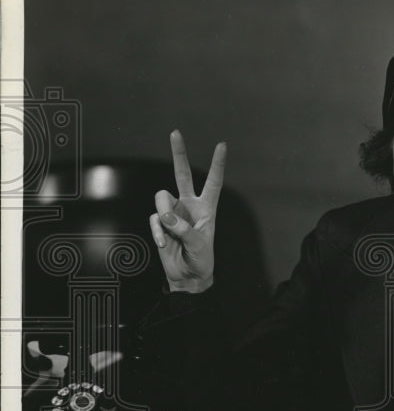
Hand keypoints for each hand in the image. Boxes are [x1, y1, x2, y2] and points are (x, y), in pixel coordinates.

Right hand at [149, 130, 226, 292]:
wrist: (187, 277)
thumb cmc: (201, 259)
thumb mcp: (199, 244)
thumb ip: (183, 229)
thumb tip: (166, 216)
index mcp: (207, 207)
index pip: (213, 181)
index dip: (217, 164)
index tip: (221, 145)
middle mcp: (189, 205)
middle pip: (182, 174)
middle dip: (179, 153)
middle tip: (175, 133)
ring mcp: (173, 213)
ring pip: (161, 198)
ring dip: (165, 215)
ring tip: (171, 234)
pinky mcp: (160, 223)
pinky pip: (154, 219)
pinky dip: (158, 232)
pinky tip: (164, 244)